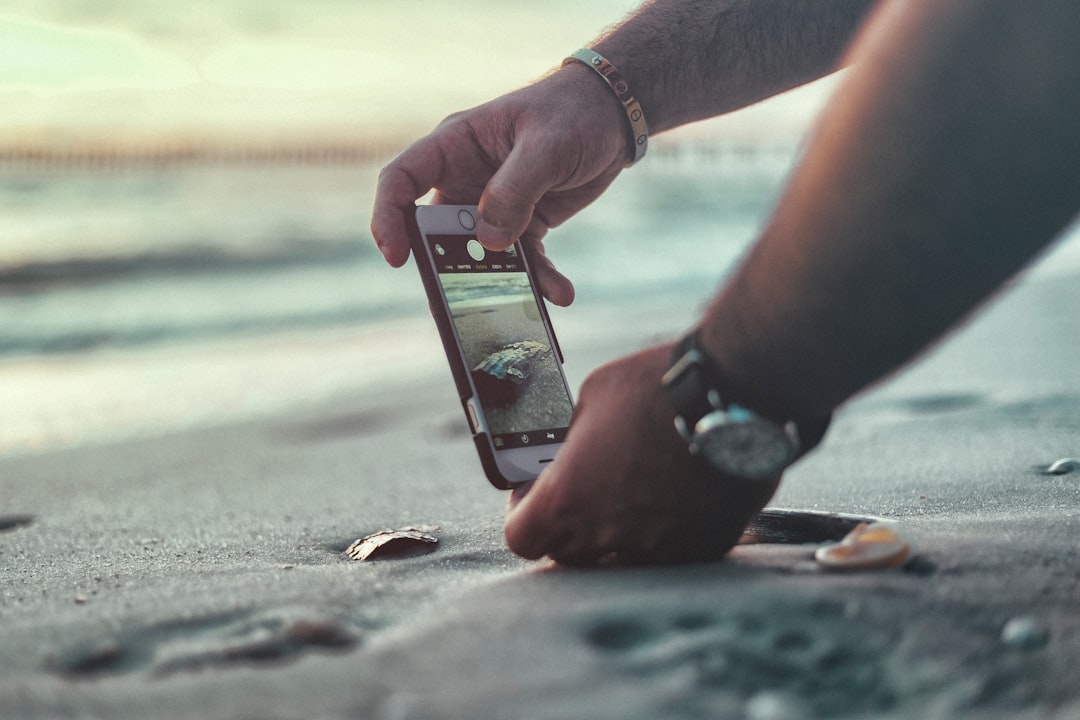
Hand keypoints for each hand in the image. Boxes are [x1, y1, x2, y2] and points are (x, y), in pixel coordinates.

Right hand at [370, 64, 632, 305]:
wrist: (614, 117)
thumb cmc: (573, 112)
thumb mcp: (547, 144)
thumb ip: (515, 189)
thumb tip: (489, 242)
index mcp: (455, 146)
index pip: (402, 180)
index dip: (390, 217)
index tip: (397, 257)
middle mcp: (466, 178)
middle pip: (436, 231)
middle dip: (443, 269)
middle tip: (452, 303)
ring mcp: (493, 205)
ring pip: (480, 255)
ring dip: (497, 284)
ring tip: (515, 309)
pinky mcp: (524, 223)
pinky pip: (522, 260)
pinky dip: (538, 279)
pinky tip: (560, 293)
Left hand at [503, 344, 780, 565]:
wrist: (731, 393)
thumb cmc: (654, 386)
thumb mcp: (592, 400)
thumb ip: (574, 439)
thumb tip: (574, 450)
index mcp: (568, 497)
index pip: (521, 538)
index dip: (522, 516)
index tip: (533, 493)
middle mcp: (606, 533)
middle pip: (567, 553)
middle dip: (567, 524)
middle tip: (584, 488)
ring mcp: (654, 547)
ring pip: (618, 555)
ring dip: (614, 530)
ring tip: (631, 489)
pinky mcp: (697, 547)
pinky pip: (664, 551)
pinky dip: (660, 530)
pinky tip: (671, 493)